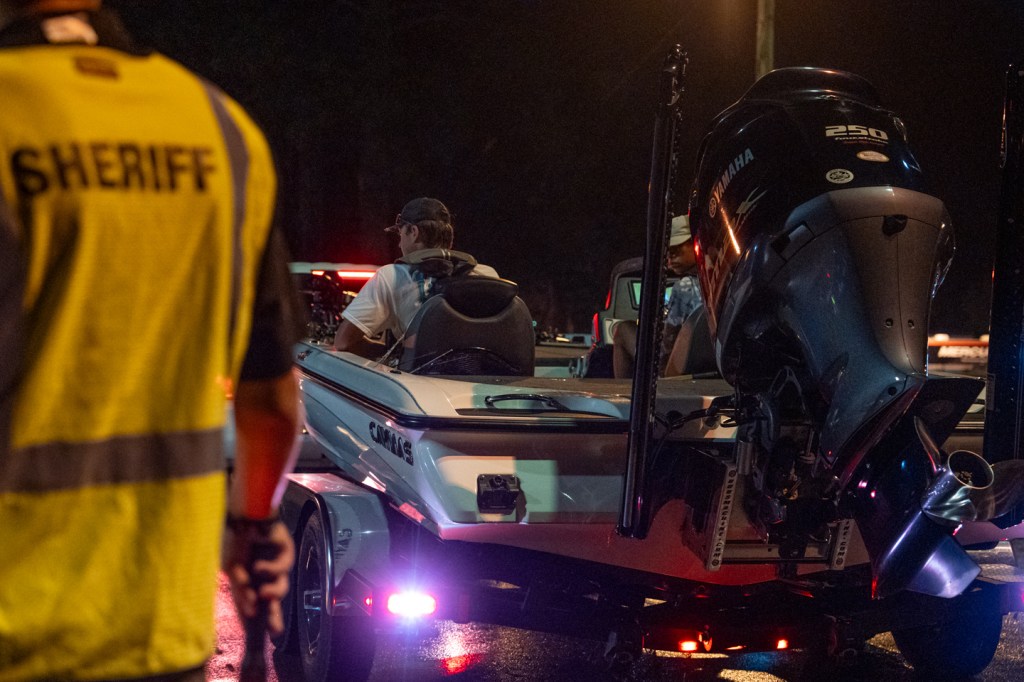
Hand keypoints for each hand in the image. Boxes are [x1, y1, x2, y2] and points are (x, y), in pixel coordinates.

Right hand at [222, 518, 294, 635]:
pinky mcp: (285, 551)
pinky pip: (282, 568)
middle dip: (275, 616)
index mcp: (251, 579)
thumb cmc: (234, 539)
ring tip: (263, 594)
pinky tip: (259, 567)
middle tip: (275, 630)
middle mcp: (265, 574)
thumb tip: (253, 608)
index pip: (259, 603)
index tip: (269, 636)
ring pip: (282, 587)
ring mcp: (276, 563)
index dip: (264, 619)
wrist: (242, 513)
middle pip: (275, 600)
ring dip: (273, 593)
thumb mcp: (232, 568)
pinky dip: (270, 571)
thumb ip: (242, 588)